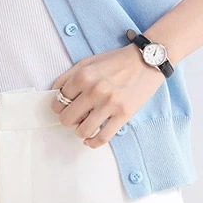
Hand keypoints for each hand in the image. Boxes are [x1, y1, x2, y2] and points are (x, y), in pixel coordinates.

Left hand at [50, 43, 164, 147]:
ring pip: (83, 130)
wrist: (146, 60)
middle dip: (68, 120)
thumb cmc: (116, 61)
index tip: (64, 108)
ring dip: (80, 131)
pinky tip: (91, 139)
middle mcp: (94, 90)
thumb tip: (55, 94)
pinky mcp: (123, 114)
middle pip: (67, 118)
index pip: (58, 101)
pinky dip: (93, 142)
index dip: (59, 107)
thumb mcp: (88, 61)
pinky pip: (102, 138)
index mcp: (82, 75)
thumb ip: (69, 77)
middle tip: (74, 117)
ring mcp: (109, 103)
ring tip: (84, 126)